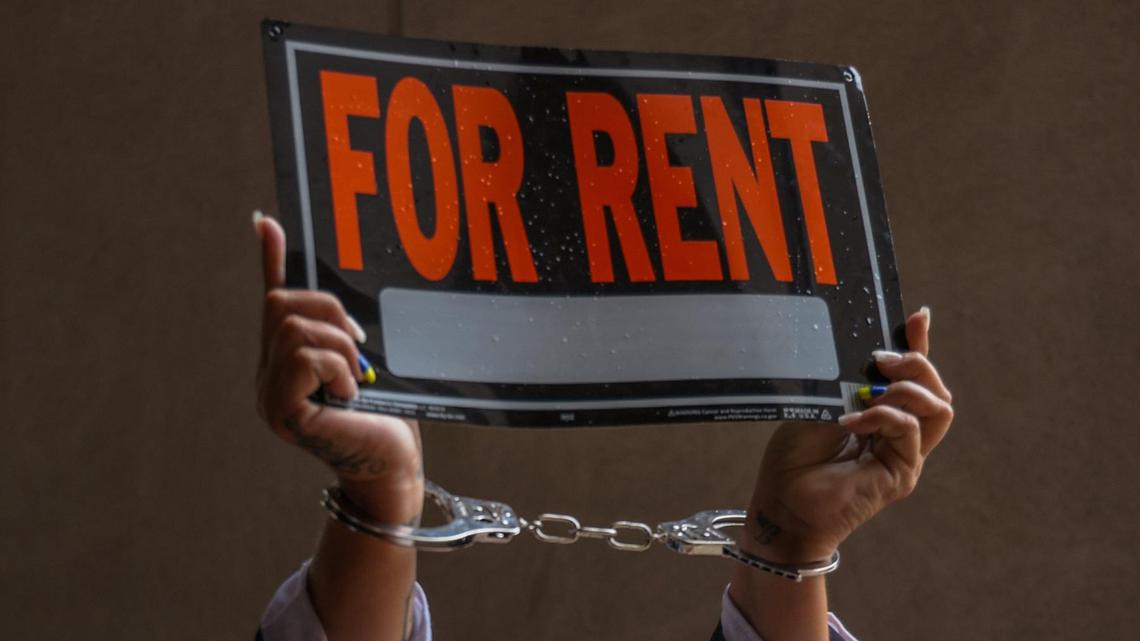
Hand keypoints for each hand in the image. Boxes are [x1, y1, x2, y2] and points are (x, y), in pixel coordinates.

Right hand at [253, 212, 421, 521]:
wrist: (396, 466)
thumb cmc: (388, 418)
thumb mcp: (369, 360)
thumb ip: (349, 331)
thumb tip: (355, 292)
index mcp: (286, 363)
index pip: (273, 303)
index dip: (271, 258)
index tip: (267, 221)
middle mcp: (268, 379)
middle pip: (282, 305)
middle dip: (330, 314)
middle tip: (361, 348)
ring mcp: (269, 398)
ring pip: (294, 328)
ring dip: (339, 346)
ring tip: (356, 378)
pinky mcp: (283, 413)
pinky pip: (304, 357)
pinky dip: (336, 367)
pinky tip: (348, 396)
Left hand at [740, 307, 953, 562]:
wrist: (781, 505)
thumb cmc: (793, 459)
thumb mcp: (819, 405)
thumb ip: (847, 384)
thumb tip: (866, 353)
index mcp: (881, 414)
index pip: (912, 376)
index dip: (919, 345)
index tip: (917, 317)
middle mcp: (899, 434)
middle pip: (936, 390)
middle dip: (916, 362)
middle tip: (880, 358)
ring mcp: (904, 455)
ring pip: (938, 408)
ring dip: (908, 388)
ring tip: (871, 389)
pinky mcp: (901, 474)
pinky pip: (911, 431)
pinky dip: (885, 416)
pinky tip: (853, 419)